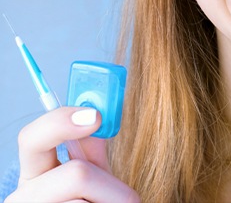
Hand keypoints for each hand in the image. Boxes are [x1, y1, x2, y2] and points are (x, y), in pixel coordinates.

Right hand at [5, 107, 139, 202]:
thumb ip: (91, 147)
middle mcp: (23, 196)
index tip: (96, 116)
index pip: (32, 138)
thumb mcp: (93, 174)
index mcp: (34, 172)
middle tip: (130, 199)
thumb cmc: (92, 202)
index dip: (60, 122)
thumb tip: (98, 114)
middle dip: (110, 185)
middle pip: (76, 174)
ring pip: (86, 202)